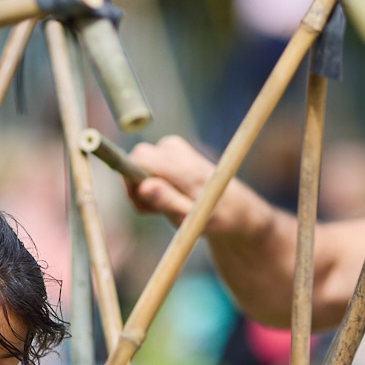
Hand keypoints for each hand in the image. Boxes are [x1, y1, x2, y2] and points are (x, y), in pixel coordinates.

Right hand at [125, 136, 266, 236]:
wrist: (234, 205)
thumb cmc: (214, 215)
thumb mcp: (192, 218)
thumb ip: (167, 202)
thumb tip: (143, 187)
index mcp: (183, 165)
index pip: (138, 158)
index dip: (131, 182)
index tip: (141, 203)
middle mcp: (174, 148)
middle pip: (135, 160)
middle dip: (136, 187)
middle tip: (154, 210)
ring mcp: (171, 146)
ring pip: (139, 164)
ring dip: (145, 189)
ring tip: (168, 206)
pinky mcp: (169, 149)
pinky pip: (146, 165)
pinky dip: (151, 184)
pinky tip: (169, 196)